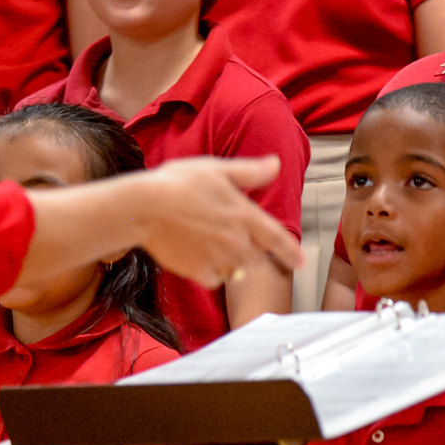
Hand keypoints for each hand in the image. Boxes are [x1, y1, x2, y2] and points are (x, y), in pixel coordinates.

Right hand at [135, 158, 302, 289]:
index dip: (291, 252)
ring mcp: (218, 259)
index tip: (301, 263)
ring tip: (213, 247)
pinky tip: (199, 259)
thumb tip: (277, 164)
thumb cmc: (179, 182)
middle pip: (256, 256)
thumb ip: (250, 172)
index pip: (277, 238)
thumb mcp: (217, 169)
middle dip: (252, 252)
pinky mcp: (198, 272)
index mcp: (244, 215)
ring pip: (237, 269)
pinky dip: (212, 273)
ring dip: (233, 263)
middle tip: (232, 241)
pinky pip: (214, 279)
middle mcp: (236, 241)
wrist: (143, 207)